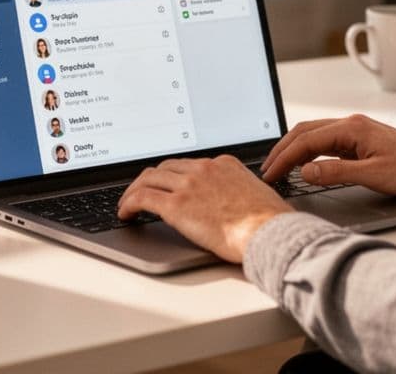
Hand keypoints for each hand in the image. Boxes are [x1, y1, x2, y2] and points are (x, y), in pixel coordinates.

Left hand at [117, 156, 292, 262]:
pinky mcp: (177, 205)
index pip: (188, 164)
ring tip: (127, 204)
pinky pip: (142, 198)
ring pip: (148, 179)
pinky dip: (129, 204)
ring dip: (133, 191)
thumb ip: (236, 191)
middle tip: (140, 192)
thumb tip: (230, 203)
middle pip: (164, 168)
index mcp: (223, 164)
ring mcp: (189, 185)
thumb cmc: (269, 222)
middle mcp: (203, 169)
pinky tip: (126, 214)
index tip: (166, 184)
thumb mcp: (254, 194)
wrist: (270, 232)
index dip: (172, 175)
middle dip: (149, 180)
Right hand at [261, 114, 395, 197]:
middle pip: (305, 132)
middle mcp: (350, 124)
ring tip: (279, 167)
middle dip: (282, 150)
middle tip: (267, 170)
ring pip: (313, 135)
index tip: (271, 173)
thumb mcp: (373, 175)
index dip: (285, 158)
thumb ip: (336, 173)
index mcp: (352, 128)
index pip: (307, 141)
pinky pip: (325, 141)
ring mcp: (354, 130)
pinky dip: (308, 151)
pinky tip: (303, 163)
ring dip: (294, 149)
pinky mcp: (359, 140)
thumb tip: (305, 171)